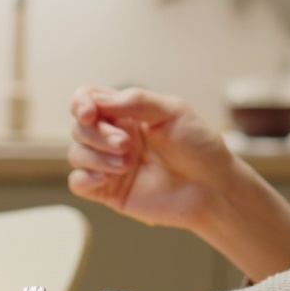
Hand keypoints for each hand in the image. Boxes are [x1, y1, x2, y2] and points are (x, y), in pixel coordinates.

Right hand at [67, 86, 237, 230]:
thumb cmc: (199, 147)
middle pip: (79, 127)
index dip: (81, 103)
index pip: (88, 99)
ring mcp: (110, 164)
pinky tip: (107, 178)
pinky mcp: (110, 191)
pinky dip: (85, 178)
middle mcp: (115, 136)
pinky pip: (78, 182)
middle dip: (98, 134)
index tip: (89, 113)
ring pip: (77, 153)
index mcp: (127, 113)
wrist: (213, 187)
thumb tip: (97, 100)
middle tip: (127, 145)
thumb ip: (135, 101)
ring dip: (97, 156)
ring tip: (128, 163)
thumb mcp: (173, 111)